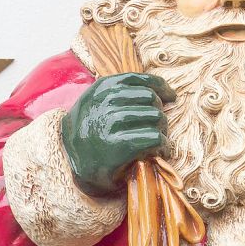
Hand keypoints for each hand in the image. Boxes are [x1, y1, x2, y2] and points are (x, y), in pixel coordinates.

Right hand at [60, 73, 174, 196]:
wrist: (74, 167)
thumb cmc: (93, 133)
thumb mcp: (97, 105)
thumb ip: (123, 93)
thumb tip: (165, 91)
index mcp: (100, 89)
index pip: (139, 78)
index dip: (160, 87)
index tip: (170, 97)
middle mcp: (104, 103)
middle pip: (151, 98)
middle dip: (160, 113)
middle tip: (157, 128)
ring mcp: (110, 123)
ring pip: (156, 117)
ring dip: (162, 131)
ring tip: (155, 142)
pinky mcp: (118, 145)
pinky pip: (155, 138)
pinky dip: (163, 146)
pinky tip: (159, 152)